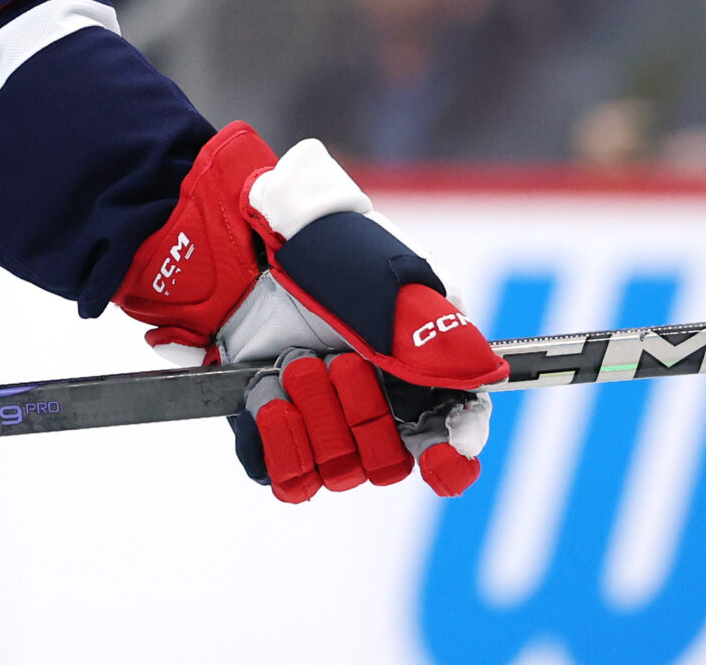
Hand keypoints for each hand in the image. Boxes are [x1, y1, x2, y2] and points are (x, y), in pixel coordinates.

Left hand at [114, 123, 505, 501]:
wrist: (222, 232)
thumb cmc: (305, 238)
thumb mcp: (372, 272)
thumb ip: (427, 327)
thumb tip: (483, 373)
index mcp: (416, 356)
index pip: (457, 429)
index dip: (455, 455)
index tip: (443, 451)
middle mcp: (372, 392)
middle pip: (394, 460)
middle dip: (366, 419)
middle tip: (335, 365)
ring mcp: (319, 410)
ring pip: (342, 470)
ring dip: (320, 424)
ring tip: (293, 368)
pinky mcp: (270, 420)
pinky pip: (288, 474)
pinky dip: (281, 447)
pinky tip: (268, 400)